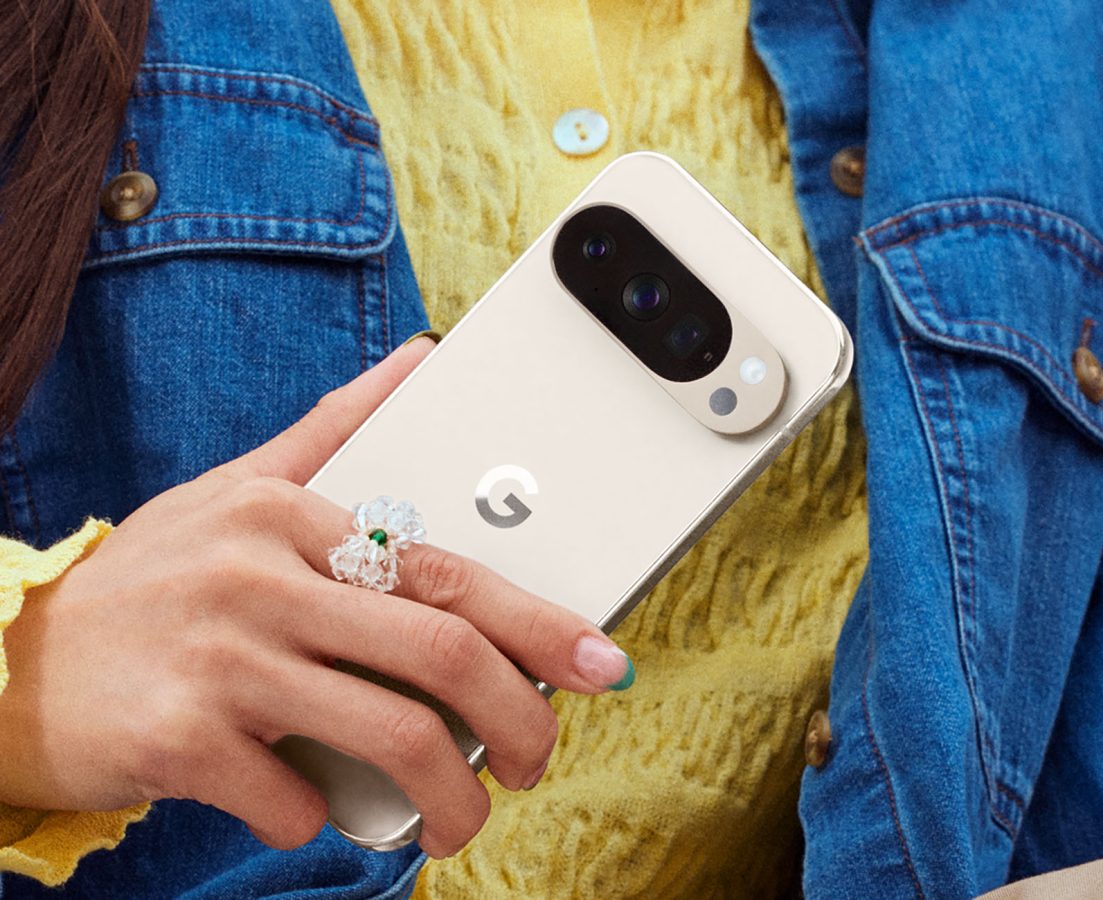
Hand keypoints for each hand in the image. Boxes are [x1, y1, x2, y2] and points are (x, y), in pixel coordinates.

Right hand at [0, 337, 632, 857]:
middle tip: (535, 761)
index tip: (602, 662)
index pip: (448, 571)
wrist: (10, 661)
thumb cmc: (149, 580)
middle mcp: (261, 576)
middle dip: (519, 722)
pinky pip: (295, 800)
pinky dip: (322, 819)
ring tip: (456, 821)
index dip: (540, 623)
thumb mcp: (235, 489)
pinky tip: (313, 808)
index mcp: (290, 515)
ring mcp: (220, 658)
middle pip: (439, 653)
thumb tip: (420, 358)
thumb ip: (335, 429)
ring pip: (390, 737)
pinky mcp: (179, 740)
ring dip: (446, 799)